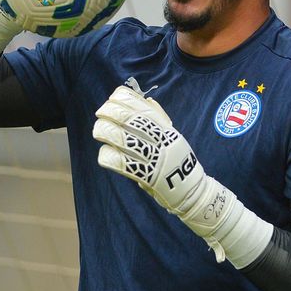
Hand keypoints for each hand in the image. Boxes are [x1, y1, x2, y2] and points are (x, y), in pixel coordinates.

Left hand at [93, 81, 270, 264]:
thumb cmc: (179, 164)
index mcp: (168, 131)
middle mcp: (162, 142)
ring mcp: (155, 159)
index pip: (144, 108)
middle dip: (111, 112)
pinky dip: (108, 156)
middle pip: (132, 121)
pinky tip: (104, 154)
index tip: (113, 97)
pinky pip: (121, 163)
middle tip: (100, 112)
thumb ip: (158, 120)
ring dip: (105, 131)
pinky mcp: (146, 177)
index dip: (126, 99)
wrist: (192, 193)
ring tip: (98, 131)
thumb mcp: (173, 138)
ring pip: (123, 139)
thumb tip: (143, 99)